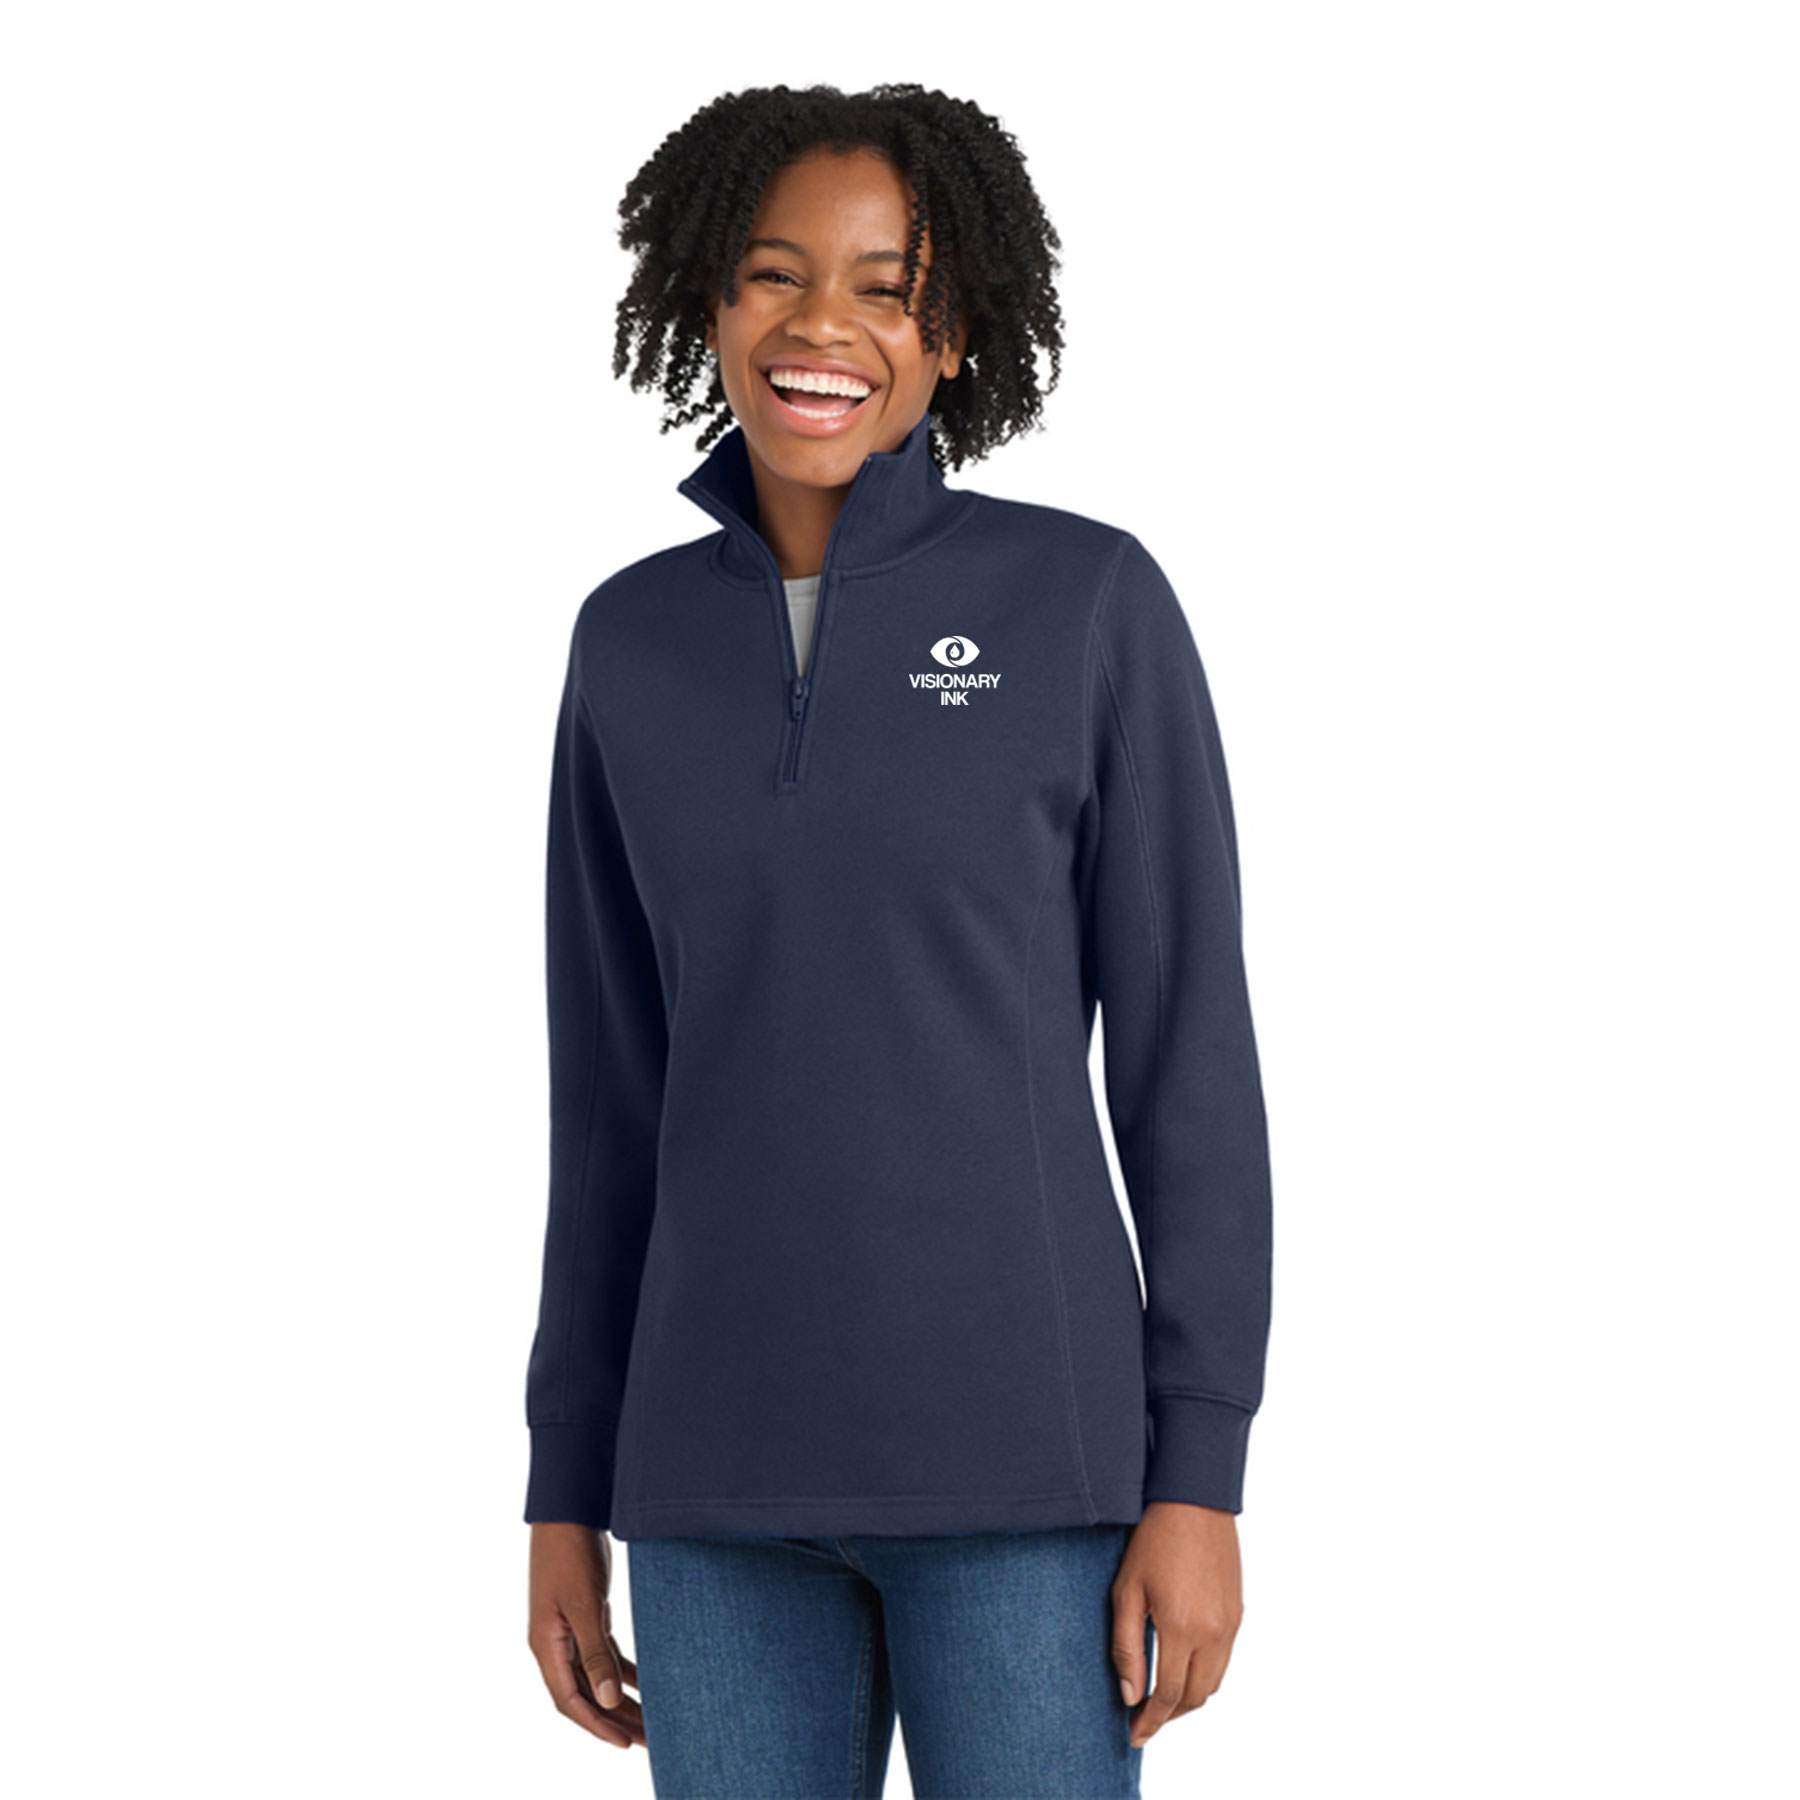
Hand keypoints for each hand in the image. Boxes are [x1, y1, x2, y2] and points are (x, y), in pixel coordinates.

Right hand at [527, 1522, 646, 1749]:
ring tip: (652, 1722)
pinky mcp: (585, 1614)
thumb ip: (595, 1651)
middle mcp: (555, 1644)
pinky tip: (645, 1684)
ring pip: (597, 1677)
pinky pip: (604, 1653)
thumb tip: (610, 1699)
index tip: (626, 1743)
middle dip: (615, 1720)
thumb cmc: (571, 1552)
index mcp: (546, 1646)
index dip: (597, 1725)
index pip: (570, 1701)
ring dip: (622, 1699)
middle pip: (586, 1695)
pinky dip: (622, 1670)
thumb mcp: (584, 1604)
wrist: (568, 1510)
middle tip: (650, 1741)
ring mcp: (569, 1630)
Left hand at [1110, 1501, 1244, 1747]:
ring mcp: (1231, 1625)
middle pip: (1195, 1697)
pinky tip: (1182, 1669)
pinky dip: (1204, 1676)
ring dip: (1188, 1699)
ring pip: (1213, 1683)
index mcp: (1183, 1628)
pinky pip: (1224, 1661)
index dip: (1150, 1721)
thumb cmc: (1154, 1540)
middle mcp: (1214, 1633)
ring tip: (1160, 1700)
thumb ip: (1127, 1646)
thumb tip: (1130, 1694)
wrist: (1194, 1501)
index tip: (1133, 1735)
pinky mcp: (1238, 1613)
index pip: (1168, 1695)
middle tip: (1143, 1720)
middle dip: (1169, 1716)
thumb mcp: (1128, 1590)